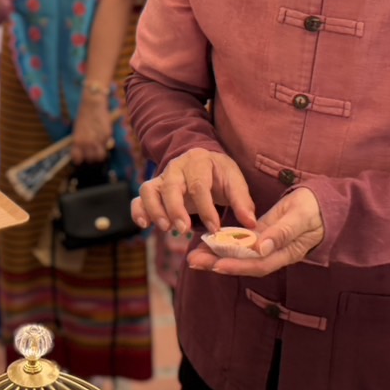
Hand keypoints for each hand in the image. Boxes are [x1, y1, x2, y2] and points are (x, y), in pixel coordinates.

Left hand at [70, 98, 113, 165]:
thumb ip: (81, 143)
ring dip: (100, 155)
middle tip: (93, 154)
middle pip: (90, 160)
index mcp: (77, 141)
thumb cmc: (84, 117)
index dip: (80, 160)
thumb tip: (84, 154)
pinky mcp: (107, 135)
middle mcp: (87, 142)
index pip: (77, 159)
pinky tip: (103, 140)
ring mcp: (98, 140)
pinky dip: (106, 145)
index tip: (82, 159)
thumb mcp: (78, 130)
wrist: (93, 104)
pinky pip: (107, 146)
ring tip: (100, 150)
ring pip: (100, 157)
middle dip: (92, 159)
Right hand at [133, 147, 256, 236]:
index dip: (206, 208)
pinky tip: (144, 225)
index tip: (215, 229)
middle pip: (170, 186)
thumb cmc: (219, 174)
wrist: (202, 162)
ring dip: (155, 210)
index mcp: (199, 161)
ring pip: (149, 190)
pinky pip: (139, 198)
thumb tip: (251, 224)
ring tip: (167, 228)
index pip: (199, 185)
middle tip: (184, 228)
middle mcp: (176, 167)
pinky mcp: (153, 189)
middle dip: (176, 209)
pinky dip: (138, 211)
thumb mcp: (235, 181)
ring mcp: (161, 177)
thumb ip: (243, 202)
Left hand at [185, 188, 325, 276]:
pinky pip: (241, 244)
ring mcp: (267, 246)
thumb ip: (282, 232)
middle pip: (244, 263)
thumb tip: (262, 248)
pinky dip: (224, 245)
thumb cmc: (314, 209)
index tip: (216, 265)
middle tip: (193, 261)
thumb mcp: (301, 217)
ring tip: (193, 256)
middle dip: (218, 264)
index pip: (258, 264)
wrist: (323, 203)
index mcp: (285, 252)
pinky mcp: (262, 236)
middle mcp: (273, 253)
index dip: (237, 266)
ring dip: (216, 256)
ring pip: (240, 255)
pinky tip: (207, 244)